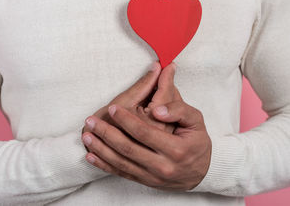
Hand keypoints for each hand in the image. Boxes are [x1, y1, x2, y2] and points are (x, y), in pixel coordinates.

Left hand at [81, 64, 211, 190]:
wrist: (202, 172)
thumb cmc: (197, 142)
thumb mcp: (196, 121)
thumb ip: (178, 110)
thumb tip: (157, 110)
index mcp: (176, 149)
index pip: (145, 133)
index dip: (127, 120)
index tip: (113, 108)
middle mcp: (162, 166)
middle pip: (128, 148)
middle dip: (107, 133)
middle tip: (92, 120)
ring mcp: (152, 176)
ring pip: (121, 163)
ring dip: (101, 148)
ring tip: (87, 135)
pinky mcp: (145, 181)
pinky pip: (121, 173)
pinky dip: (104, 165)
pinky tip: (91, 155)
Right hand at [82, 61, 174, 141]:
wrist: (97, 142)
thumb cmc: (106, 122)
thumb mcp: (124, 100)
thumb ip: (144, 85)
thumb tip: (157, 68)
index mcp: (154, 125)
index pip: (166, 94)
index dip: (166, 76)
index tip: (169, 64)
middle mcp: (162, 135)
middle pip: (173, 103)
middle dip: (166, 86)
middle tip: (159, 74)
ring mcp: (163, 140)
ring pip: (172, 111)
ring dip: (166, 96)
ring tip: (155, 86)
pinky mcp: (161, 142)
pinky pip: (169, 119)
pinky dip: (164, 107)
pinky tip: (154, 101)